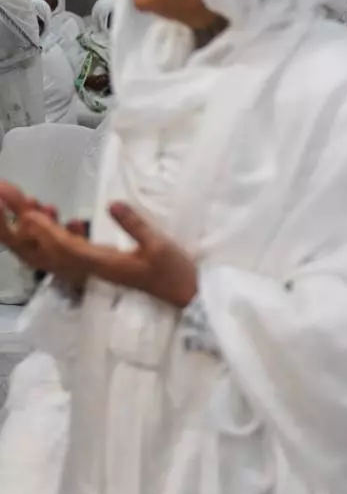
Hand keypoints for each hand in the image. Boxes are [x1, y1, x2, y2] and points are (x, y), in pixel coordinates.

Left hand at [4, 192, 196, 308]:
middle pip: (41, 252)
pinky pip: (60, 253)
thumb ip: (135, 224)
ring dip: (32, 230)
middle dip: (20, 228)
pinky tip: (58, 217)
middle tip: (10, 198)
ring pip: (46, 253)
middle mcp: (88, 269)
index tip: (27, 208)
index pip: (62, 246)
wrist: (183, 295)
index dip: (43, 228)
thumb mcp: (159, 245)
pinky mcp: (94, 266)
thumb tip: (112, 204)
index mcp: (101, 264)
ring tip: (30, 202)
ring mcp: (89, 269)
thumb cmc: (173, 271)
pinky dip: (51, 235)